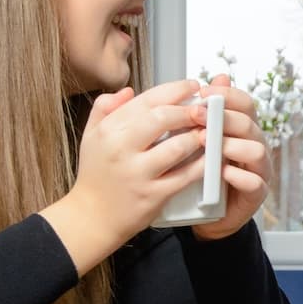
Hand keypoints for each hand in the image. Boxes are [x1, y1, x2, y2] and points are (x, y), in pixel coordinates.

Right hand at [42, 80, 215, 272]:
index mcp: (109, 130)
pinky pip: (186, 175)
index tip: (193, 87)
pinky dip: (203, 163)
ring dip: (200, 135)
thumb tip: (129, 90)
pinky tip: (212, 156)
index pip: (147, 100)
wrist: (92, 217)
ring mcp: (139, 173)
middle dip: (190, 110)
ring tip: (210, 130)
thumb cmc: (96, 174)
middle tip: (205, 108)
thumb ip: (105, 108)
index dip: (175, 89)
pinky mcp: (154, 195)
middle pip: (163, 118)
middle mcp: (121, 149)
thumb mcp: (91, 136)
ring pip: (178, 146)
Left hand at [189, 74, 273, 241]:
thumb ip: (206, 113)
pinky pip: (255, 182)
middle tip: (197, 116)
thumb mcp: (199, 139)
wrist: (207, 212)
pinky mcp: (257, 194)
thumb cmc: (203, 171)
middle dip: (223, 118)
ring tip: (208, 146)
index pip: (245, 103)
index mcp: (243, 129)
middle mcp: (256, 145)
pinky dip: (238, 177)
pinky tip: (221, 173)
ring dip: (232, 146)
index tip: (204, 92)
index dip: (227, 94)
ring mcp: (259, 169)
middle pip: (249, 123)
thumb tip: (216, 76)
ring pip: (257, 150)